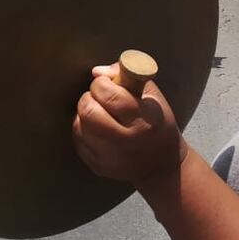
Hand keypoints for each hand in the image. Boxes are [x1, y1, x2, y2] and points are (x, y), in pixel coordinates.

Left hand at [72, 63, 186, 185]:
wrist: (160, 164)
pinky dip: (83, 128)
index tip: (107, 83)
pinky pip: (78, 139)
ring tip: (99, 112)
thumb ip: (126, 75)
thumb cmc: (156, 123)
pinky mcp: (98, 166)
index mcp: (143, 121)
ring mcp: (110, 158)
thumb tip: (97, 73)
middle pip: (89, 111)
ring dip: (85, 113)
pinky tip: (97, 127)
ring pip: (79, 124)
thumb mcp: (152, 95)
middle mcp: (126, 142)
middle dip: (89, 97)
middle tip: (99, 97)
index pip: (110, 95)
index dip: (102, 83)